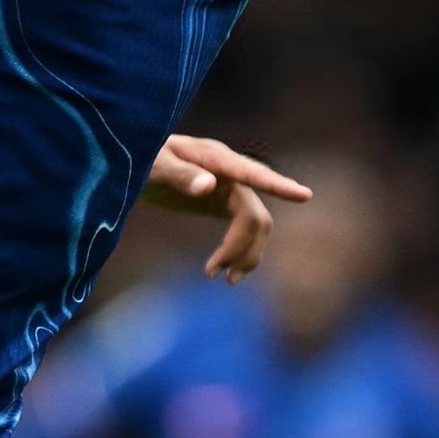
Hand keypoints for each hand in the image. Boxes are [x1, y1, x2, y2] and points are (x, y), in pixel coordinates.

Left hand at [140, 135, 312, 283]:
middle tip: (214, 274)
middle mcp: (229, 173)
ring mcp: (229, 187)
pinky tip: (225, 271)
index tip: (305, 195)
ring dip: (247, 253)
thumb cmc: (142, 158)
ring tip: (225, 279)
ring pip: (255, 225)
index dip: (278, 185)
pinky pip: (245, 228)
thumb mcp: (154, 166)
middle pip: (254, 214)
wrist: (133, 163)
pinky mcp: (224, 202)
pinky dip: (240, 250)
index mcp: (215, 158)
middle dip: (243, 246)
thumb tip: (210, 185)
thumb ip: (180, 175)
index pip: (252, 173)